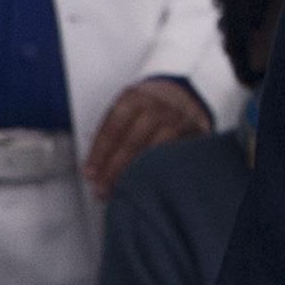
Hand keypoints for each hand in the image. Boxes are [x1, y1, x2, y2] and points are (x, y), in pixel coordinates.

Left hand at [82, 77, 211, 198]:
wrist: (181, 95)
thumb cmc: (146, 108)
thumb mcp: (127, 109)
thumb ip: (112, 132)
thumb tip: (93, 168)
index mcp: (134, 97)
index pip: (113, 126)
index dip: (99, 152)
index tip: (89, 174)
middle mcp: (158, 105)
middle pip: (133, 139)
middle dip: (115, 167)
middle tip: (102, 188)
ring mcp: (178, 117)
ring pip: (156, 148)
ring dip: (137, 171)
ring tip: (124, 189)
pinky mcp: (194, 129)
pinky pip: (175, 153)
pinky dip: (161, 168)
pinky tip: (149, 181)